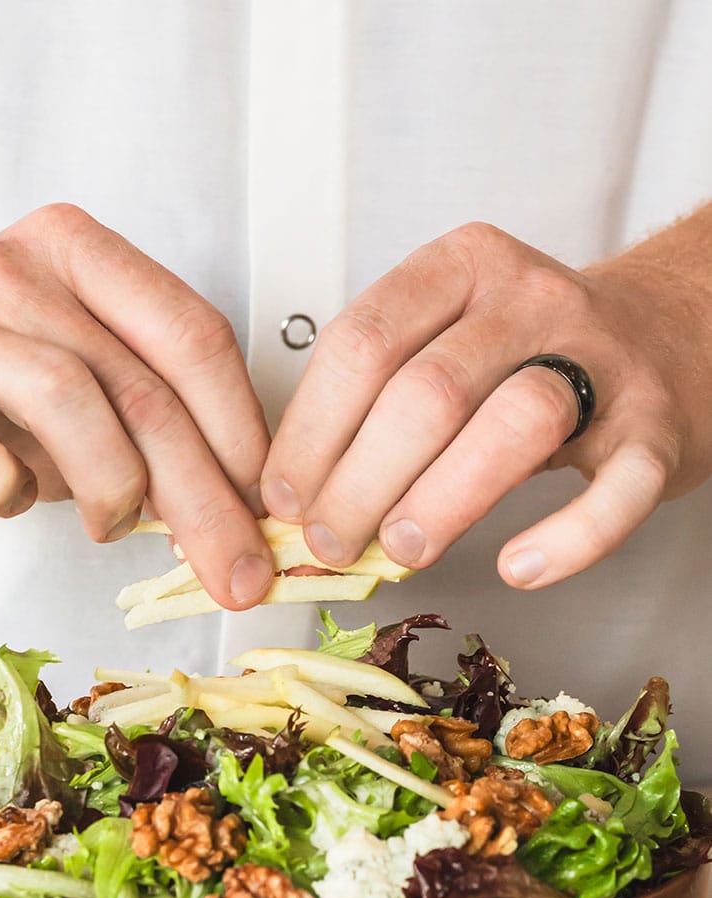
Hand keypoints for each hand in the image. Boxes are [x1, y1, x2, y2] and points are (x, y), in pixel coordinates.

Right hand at [0, 204, 273, 608]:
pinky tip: (5, 496)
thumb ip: (153, 423)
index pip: (193, 336)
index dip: (242, 431)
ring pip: (68, 402)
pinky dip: (4, 493)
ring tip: (110, 524)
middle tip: (233, 568)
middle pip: (142, 386)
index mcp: (81, 256)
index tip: (265, 506)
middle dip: (203, 495)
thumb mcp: (84, 387)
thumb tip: (239, 505)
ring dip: (112, 489)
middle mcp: (16, 272)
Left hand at [261, 218, 711, 587]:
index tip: (287, 496)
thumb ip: (382, 398)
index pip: (364, 341)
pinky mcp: (658, 427)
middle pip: (427, 392)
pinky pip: (617, 488)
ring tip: (404, 551)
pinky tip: (520, 568)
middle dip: (361, 481)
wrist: (671, 334)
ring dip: (441, 502)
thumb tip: (303, 497)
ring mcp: (603, 360)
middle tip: (332, 542)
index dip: (311, 429)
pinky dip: (567, 539)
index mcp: (462, 268)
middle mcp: (532, 299)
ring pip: (513, 425)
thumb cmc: (534, 352)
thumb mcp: (451, 339)